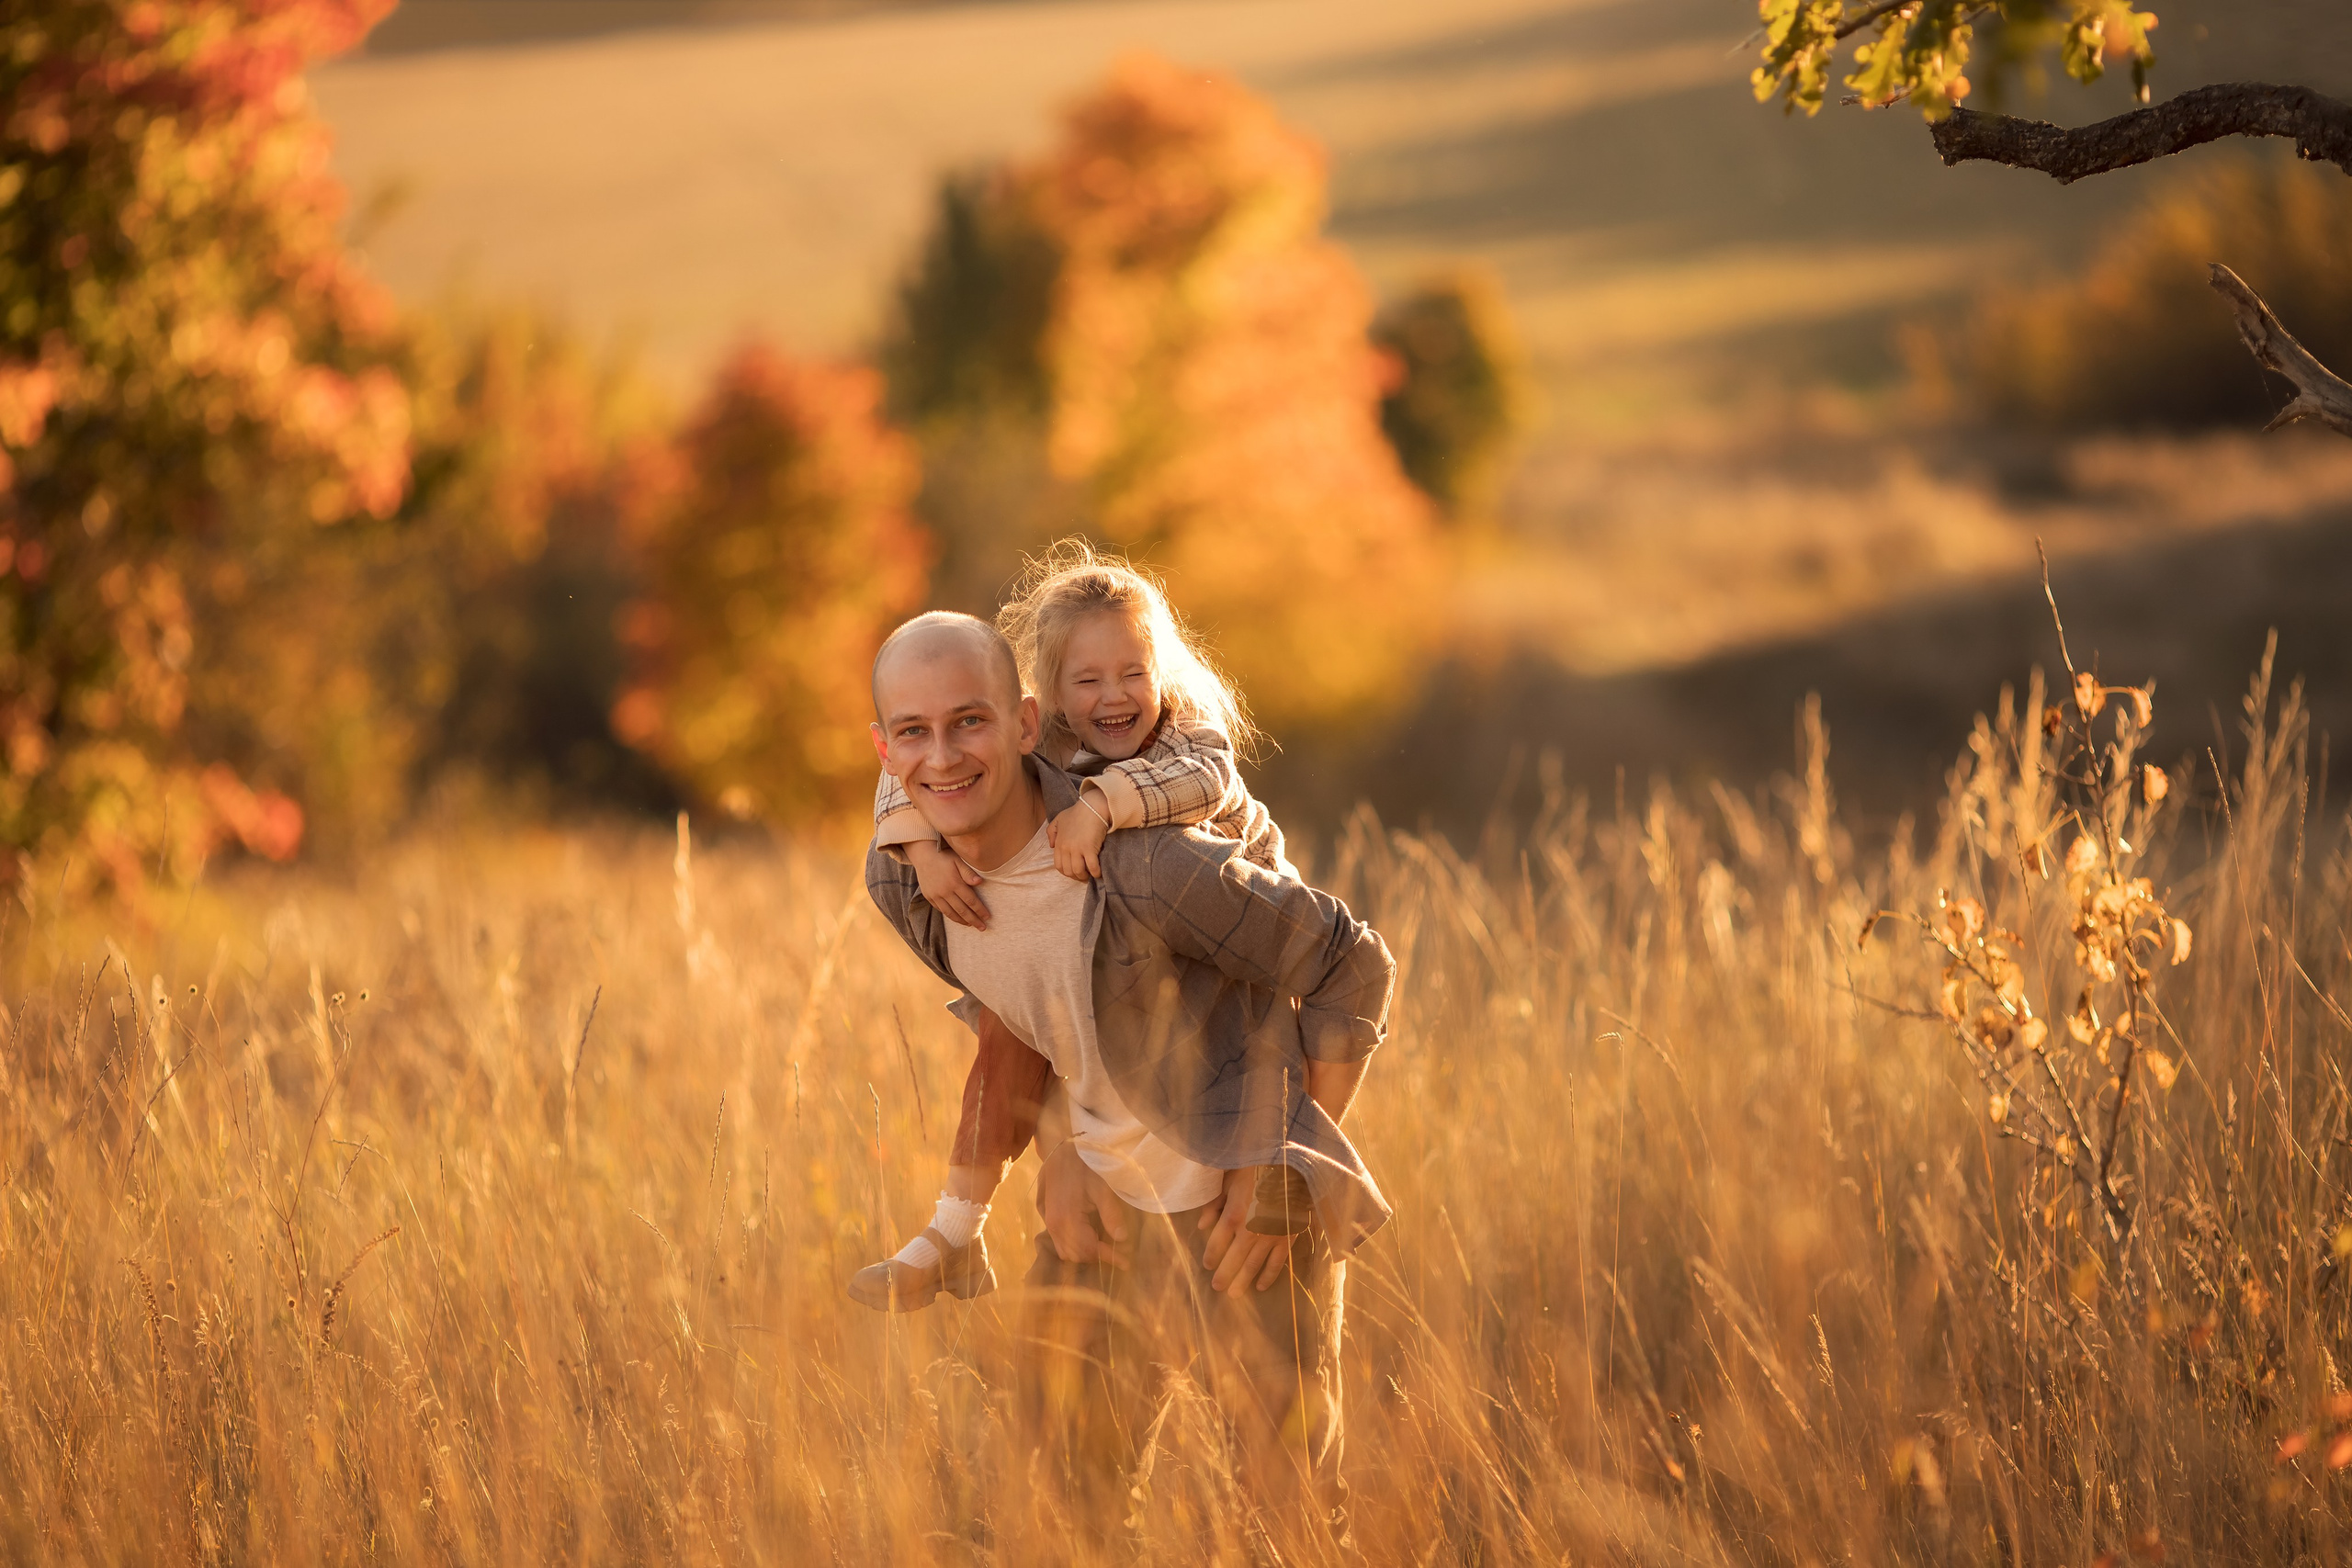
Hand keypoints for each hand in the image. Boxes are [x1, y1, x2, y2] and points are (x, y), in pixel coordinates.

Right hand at [909, 838, 988, 928]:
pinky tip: (958, 918)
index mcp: (954, 883)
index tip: (988, 917)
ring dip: (962, 921)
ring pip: (951, 913)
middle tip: (983, 928)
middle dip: (973, 920)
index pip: (970, 901)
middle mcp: (944, 891)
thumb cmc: (944, 856)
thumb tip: (980, 882)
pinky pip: (942, 910)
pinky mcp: (929, 897)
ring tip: (971, 925)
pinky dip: (951, 916)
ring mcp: (936, 896)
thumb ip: (968, 872)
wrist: (923, 855)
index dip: (980, 910)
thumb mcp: (958, 860)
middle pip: (962, 910)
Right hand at [1036, 1139, 1129, 1267]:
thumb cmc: (1083, 1167)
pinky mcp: (1047, 1218)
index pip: (1090, 1250)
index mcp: (1067, 1220)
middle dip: (1098, 1257)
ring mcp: (1048, 1223)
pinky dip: (1074, 1247)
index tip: (1126, 1262)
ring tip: (1104, 1246)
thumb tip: (1122, 1239)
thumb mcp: (1102, 1188)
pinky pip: (1059, 1243)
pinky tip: (1088, 1238)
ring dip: (1084, 1254)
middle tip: (1118, 1253)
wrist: (1060, 1150)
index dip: (1109, 1258)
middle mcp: (1054, 1226)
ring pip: (1065, 1253)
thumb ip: (1111, 1215)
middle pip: (1076, 1256)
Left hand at [1049, 797, 1109, 881]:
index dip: (1066, 872)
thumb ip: (1051, 831)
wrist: (1091, 807)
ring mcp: (1077, 849)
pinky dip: (1095, 872)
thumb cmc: (1077, 812)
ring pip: (1078, 871)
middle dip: (1076, 877)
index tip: (1074, 872)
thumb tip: (1051, 846)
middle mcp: (1066, 848)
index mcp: (1059, 843)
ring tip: (1090, 875)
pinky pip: (1091, 866)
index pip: (1058, 865)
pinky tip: (1098, 873)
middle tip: (1083, 876)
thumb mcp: (1058, 819)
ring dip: (1084, 876)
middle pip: (1068, 871)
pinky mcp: (1089, 848)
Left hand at [1197, 1166, 1292, 1293]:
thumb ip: (1215, 1204)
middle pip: (1234, 1258)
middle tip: (1217, 1287)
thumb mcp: (1231, 1181)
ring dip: (1243, 1280)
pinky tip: (1261, 1286)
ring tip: (1234, 1294)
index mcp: (1234, 1215)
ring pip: (1254, 1264)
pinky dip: (1269, 1275)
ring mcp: (1271, 1236)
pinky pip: (1277, 1262)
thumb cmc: (1258, 1169)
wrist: (1293, 1167)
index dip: (1211, 1255)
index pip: (1217, 1242)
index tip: (1207, 1264)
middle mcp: (1251, 1230)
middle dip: (1224, 1275)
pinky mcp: (1288, 1238)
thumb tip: (1202, 1225)